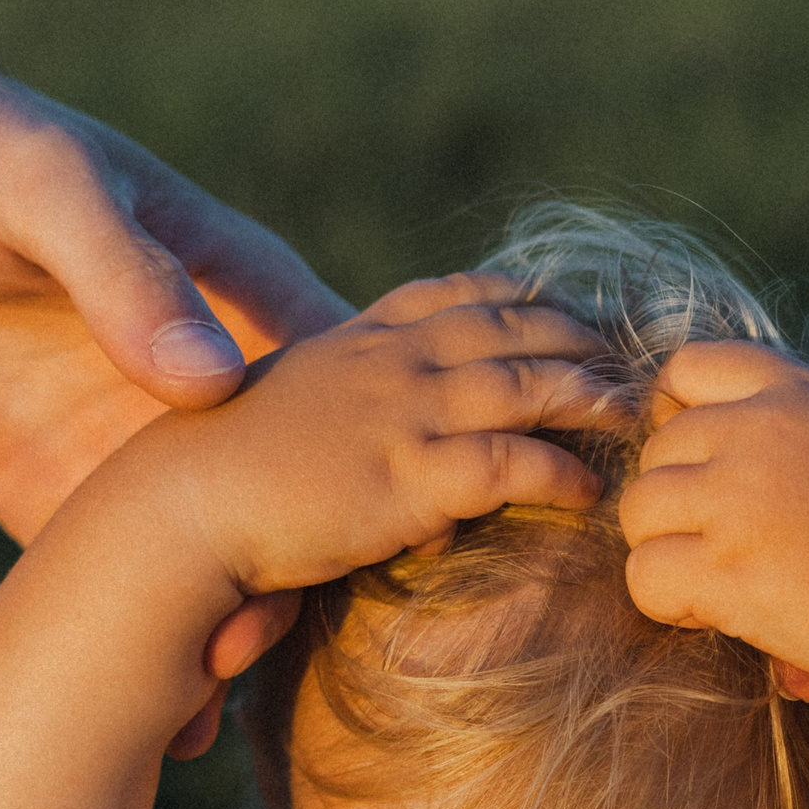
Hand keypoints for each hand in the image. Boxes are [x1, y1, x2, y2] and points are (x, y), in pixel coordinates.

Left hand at [0, 69, 356, 757]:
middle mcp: (206, 395)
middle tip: (289, 649)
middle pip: (309, 502)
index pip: (358, 392)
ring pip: (224, 567)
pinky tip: (171, 736)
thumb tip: (209, 380)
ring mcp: (132, 454)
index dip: (396, 462)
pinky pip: (116, 595)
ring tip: (229, 715)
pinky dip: (147, 663)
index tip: (411, 535)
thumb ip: (127, 277)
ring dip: (238, 638)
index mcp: (234, 301)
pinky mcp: (55, 498)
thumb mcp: (45, 187)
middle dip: (318, 583)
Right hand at [150, 270, 608, 603]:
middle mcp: (386, 363)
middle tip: (624, 358)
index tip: (557, 307)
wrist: (178, 512)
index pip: (450, 295)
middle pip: (507, 328)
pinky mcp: (409, 478)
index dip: (513, 297)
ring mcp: (401, 415)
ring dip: (589, 394)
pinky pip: (511, 464)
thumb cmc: (213, 479)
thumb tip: (363, 446)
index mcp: (353, 341)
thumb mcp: (279, 416)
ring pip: (525, 384)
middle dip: (573, 337)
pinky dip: (560, 473)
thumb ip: (332, 410)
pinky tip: (590, 491)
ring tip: (631, 413)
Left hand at [621, 300, 808, 808]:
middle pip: (654, 451)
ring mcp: (741, 498)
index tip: (706, 471)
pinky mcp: (731, 571)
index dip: (678, 420)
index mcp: (797, 388)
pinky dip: (668, 603)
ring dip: (668, 551)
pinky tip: (720, 614)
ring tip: (721, 580)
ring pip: (638, 512)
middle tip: (722, 544)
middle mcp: (761, 429)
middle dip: (677, 500)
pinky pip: (645, 577)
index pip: (686, 369)